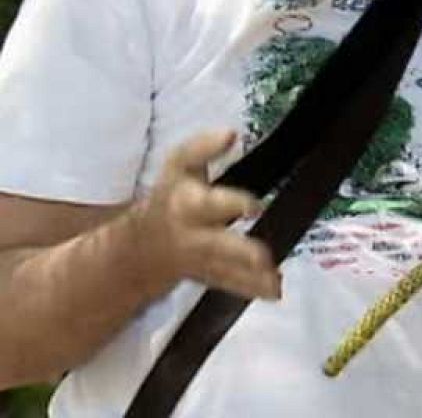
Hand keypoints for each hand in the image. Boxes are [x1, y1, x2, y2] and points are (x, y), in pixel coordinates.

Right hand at [127, 129, 280, 300]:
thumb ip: (202, 148)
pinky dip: (252, 289)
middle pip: (216, 245)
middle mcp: (193, 234)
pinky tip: (275, 292)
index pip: (207, 203)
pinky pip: (230, 283)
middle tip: (263, 257)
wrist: (142, 246)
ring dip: (250, 276)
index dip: (231, 204)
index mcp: (186, 203)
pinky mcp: (209, 276)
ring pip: (225, 270)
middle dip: (239, 252)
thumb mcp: (179, 166)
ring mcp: (200, 260)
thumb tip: (231, 132)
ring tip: (276, 281)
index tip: (255, 205)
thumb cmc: (172, 196)